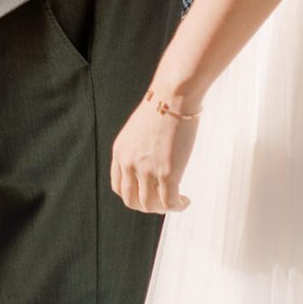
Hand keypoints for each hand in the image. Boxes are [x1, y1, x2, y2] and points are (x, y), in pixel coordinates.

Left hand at [110, 92, 196, 213]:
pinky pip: (168, 202)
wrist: (173, 94)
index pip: (119, 187)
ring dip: (163, 208)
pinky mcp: (167, 172)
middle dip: (148, 207)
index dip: (134, 195)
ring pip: (150, 205)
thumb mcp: (140, 129)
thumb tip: (154, 158)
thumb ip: (140, 147)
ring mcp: (146, 169)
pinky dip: (177, 206)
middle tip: (163, 202)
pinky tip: (184, 201)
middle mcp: (129, 163)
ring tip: (177, 201)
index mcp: (120, 152)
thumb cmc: (163, 105)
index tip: (149, 194)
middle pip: (131, 201)